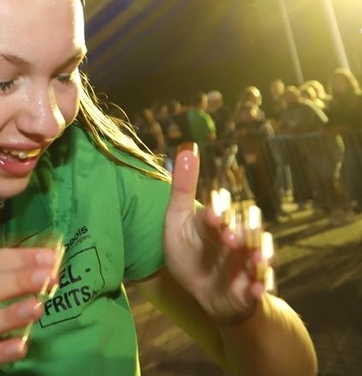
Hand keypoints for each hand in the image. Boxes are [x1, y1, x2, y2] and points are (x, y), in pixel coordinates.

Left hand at [163, 143, 266, 323]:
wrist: (201, 291)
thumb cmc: (188, 250)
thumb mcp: (177, 220)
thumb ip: (182, 188)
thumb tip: (187, 148)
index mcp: (217, 220)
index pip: (220, 210)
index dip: (217, 211)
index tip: (210, 215)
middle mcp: (237, 237)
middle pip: (248, 230)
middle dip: (243, 232)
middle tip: (230, 237)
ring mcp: (247, 262)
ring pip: (261, 255)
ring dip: (261, 256)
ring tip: (256, 261)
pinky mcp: (253, 286)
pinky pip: (261, 287)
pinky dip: (260, 288)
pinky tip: (256, 289)